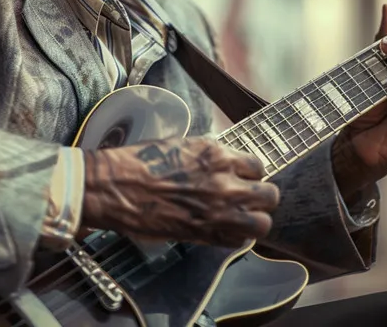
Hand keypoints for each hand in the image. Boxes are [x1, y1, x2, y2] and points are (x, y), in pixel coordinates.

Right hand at [81, 136, 279, 246]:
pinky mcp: (204, 235)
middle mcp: (225, 182)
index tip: (242, 177)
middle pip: (269, 195)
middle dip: (262, 197)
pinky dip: (235, 237)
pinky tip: (223, 230)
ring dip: (255, 220)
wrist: (116, 186)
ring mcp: (217, 211)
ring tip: (241, 218)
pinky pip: (238, 241)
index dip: (251, 173)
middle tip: (248, 198)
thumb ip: (209, 156)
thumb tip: (224, 163)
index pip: (257, 165)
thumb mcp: (182, 146)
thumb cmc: (142, 161)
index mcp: (217, 154)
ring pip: (262, 223)